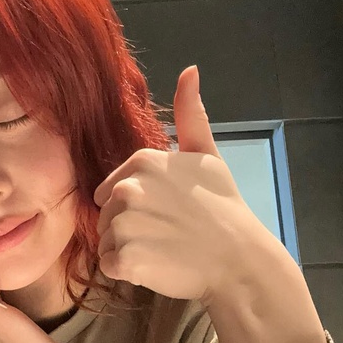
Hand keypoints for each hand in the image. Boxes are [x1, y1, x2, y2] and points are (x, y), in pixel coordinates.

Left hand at [93, 65, 270, 304]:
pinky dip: (126, 272)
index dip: (134, 206)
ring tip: (162, 250)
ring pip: (105, 241)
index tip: (166, 213)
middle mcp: (128, 189)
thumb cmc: (223, 208)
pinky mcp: (124, 258)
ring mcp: (124, 224)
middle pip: (105, 216)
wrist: (238, 259)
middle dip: (127, 228)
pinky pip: (108, 265)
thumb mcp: (208, 155)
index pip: (109, 191)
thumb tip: (189, 71)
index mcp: (142, 161)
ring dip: (126, 250)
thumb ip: (190, 116)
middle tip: (166, 234)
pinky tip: (153, 267)